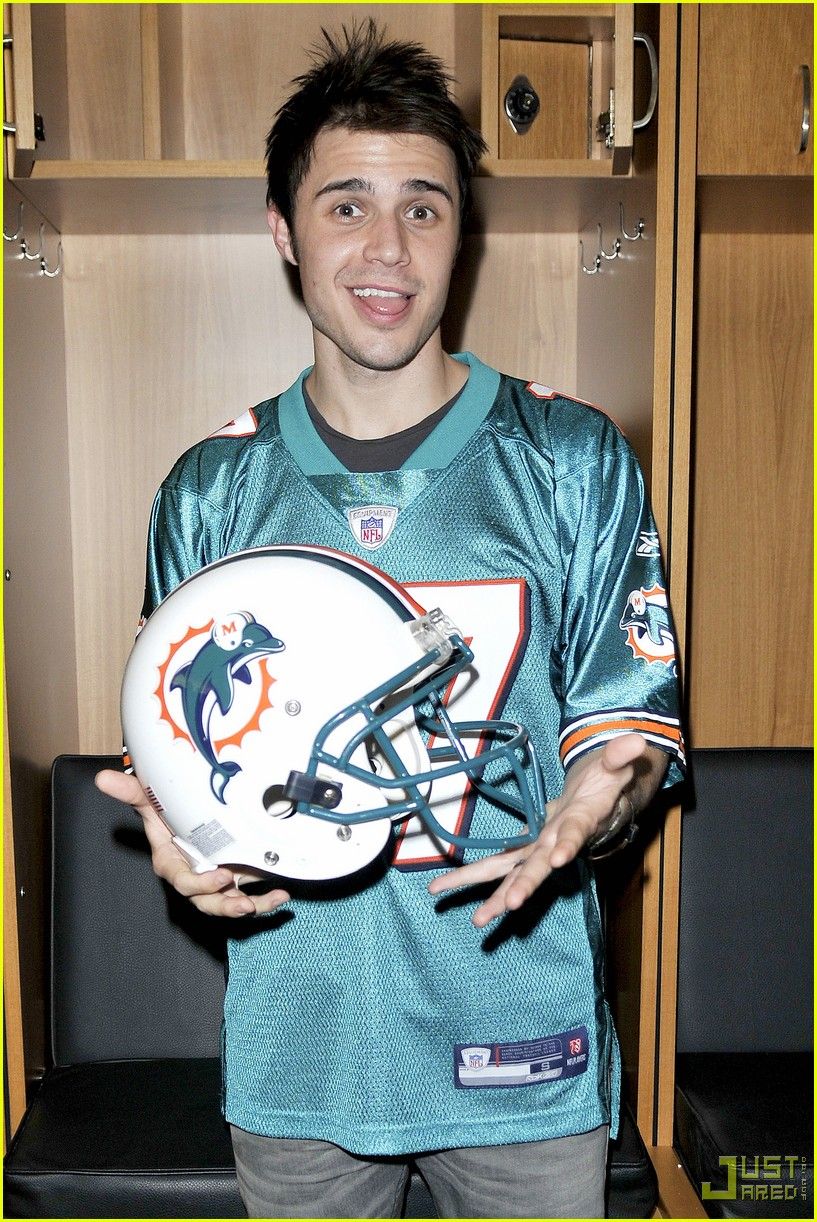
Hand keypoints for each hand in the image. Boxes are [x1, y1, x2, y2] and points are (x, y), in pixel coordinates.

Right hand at [95, 769, 290, 917]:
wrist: (193, 811)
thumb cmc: (168, 811)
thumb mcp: (152, 801)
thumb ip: (131, 793)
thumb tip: (102, 779)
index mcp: (173, 862)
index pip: (182, 879)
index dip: (199, 883)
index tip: (220, 876)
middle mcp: (195, 875)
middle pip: (205, 900)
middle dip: (223, 905)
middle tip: (242, 903)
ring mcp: (217, 880)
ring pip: (227, 903)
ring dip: (247, 907)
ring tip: (262, 905)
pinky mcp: (237, 880)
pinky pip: (252, 897)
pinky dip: (266, 901)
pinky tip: (282, 897)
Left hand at [428, 734, 661, 927]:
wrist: (601, 803)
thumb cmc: (606, 785)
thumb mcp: (614, 766)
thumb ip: (620, 756)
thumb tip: (636, 741)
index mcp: (580, 821)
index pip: (575, 833)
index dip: (568, 844)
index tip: (558, 858)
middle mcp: (557, 842)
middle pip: (540, 865)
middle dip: (526, 885)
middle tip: (510, 905)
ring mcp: (540, 849)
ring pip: (515, 874)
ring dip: (497, 899)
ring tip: (478, 921)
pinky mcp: (527, 848)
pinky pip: (501, 865)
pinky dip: (478, 878)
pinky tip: (450, 889)